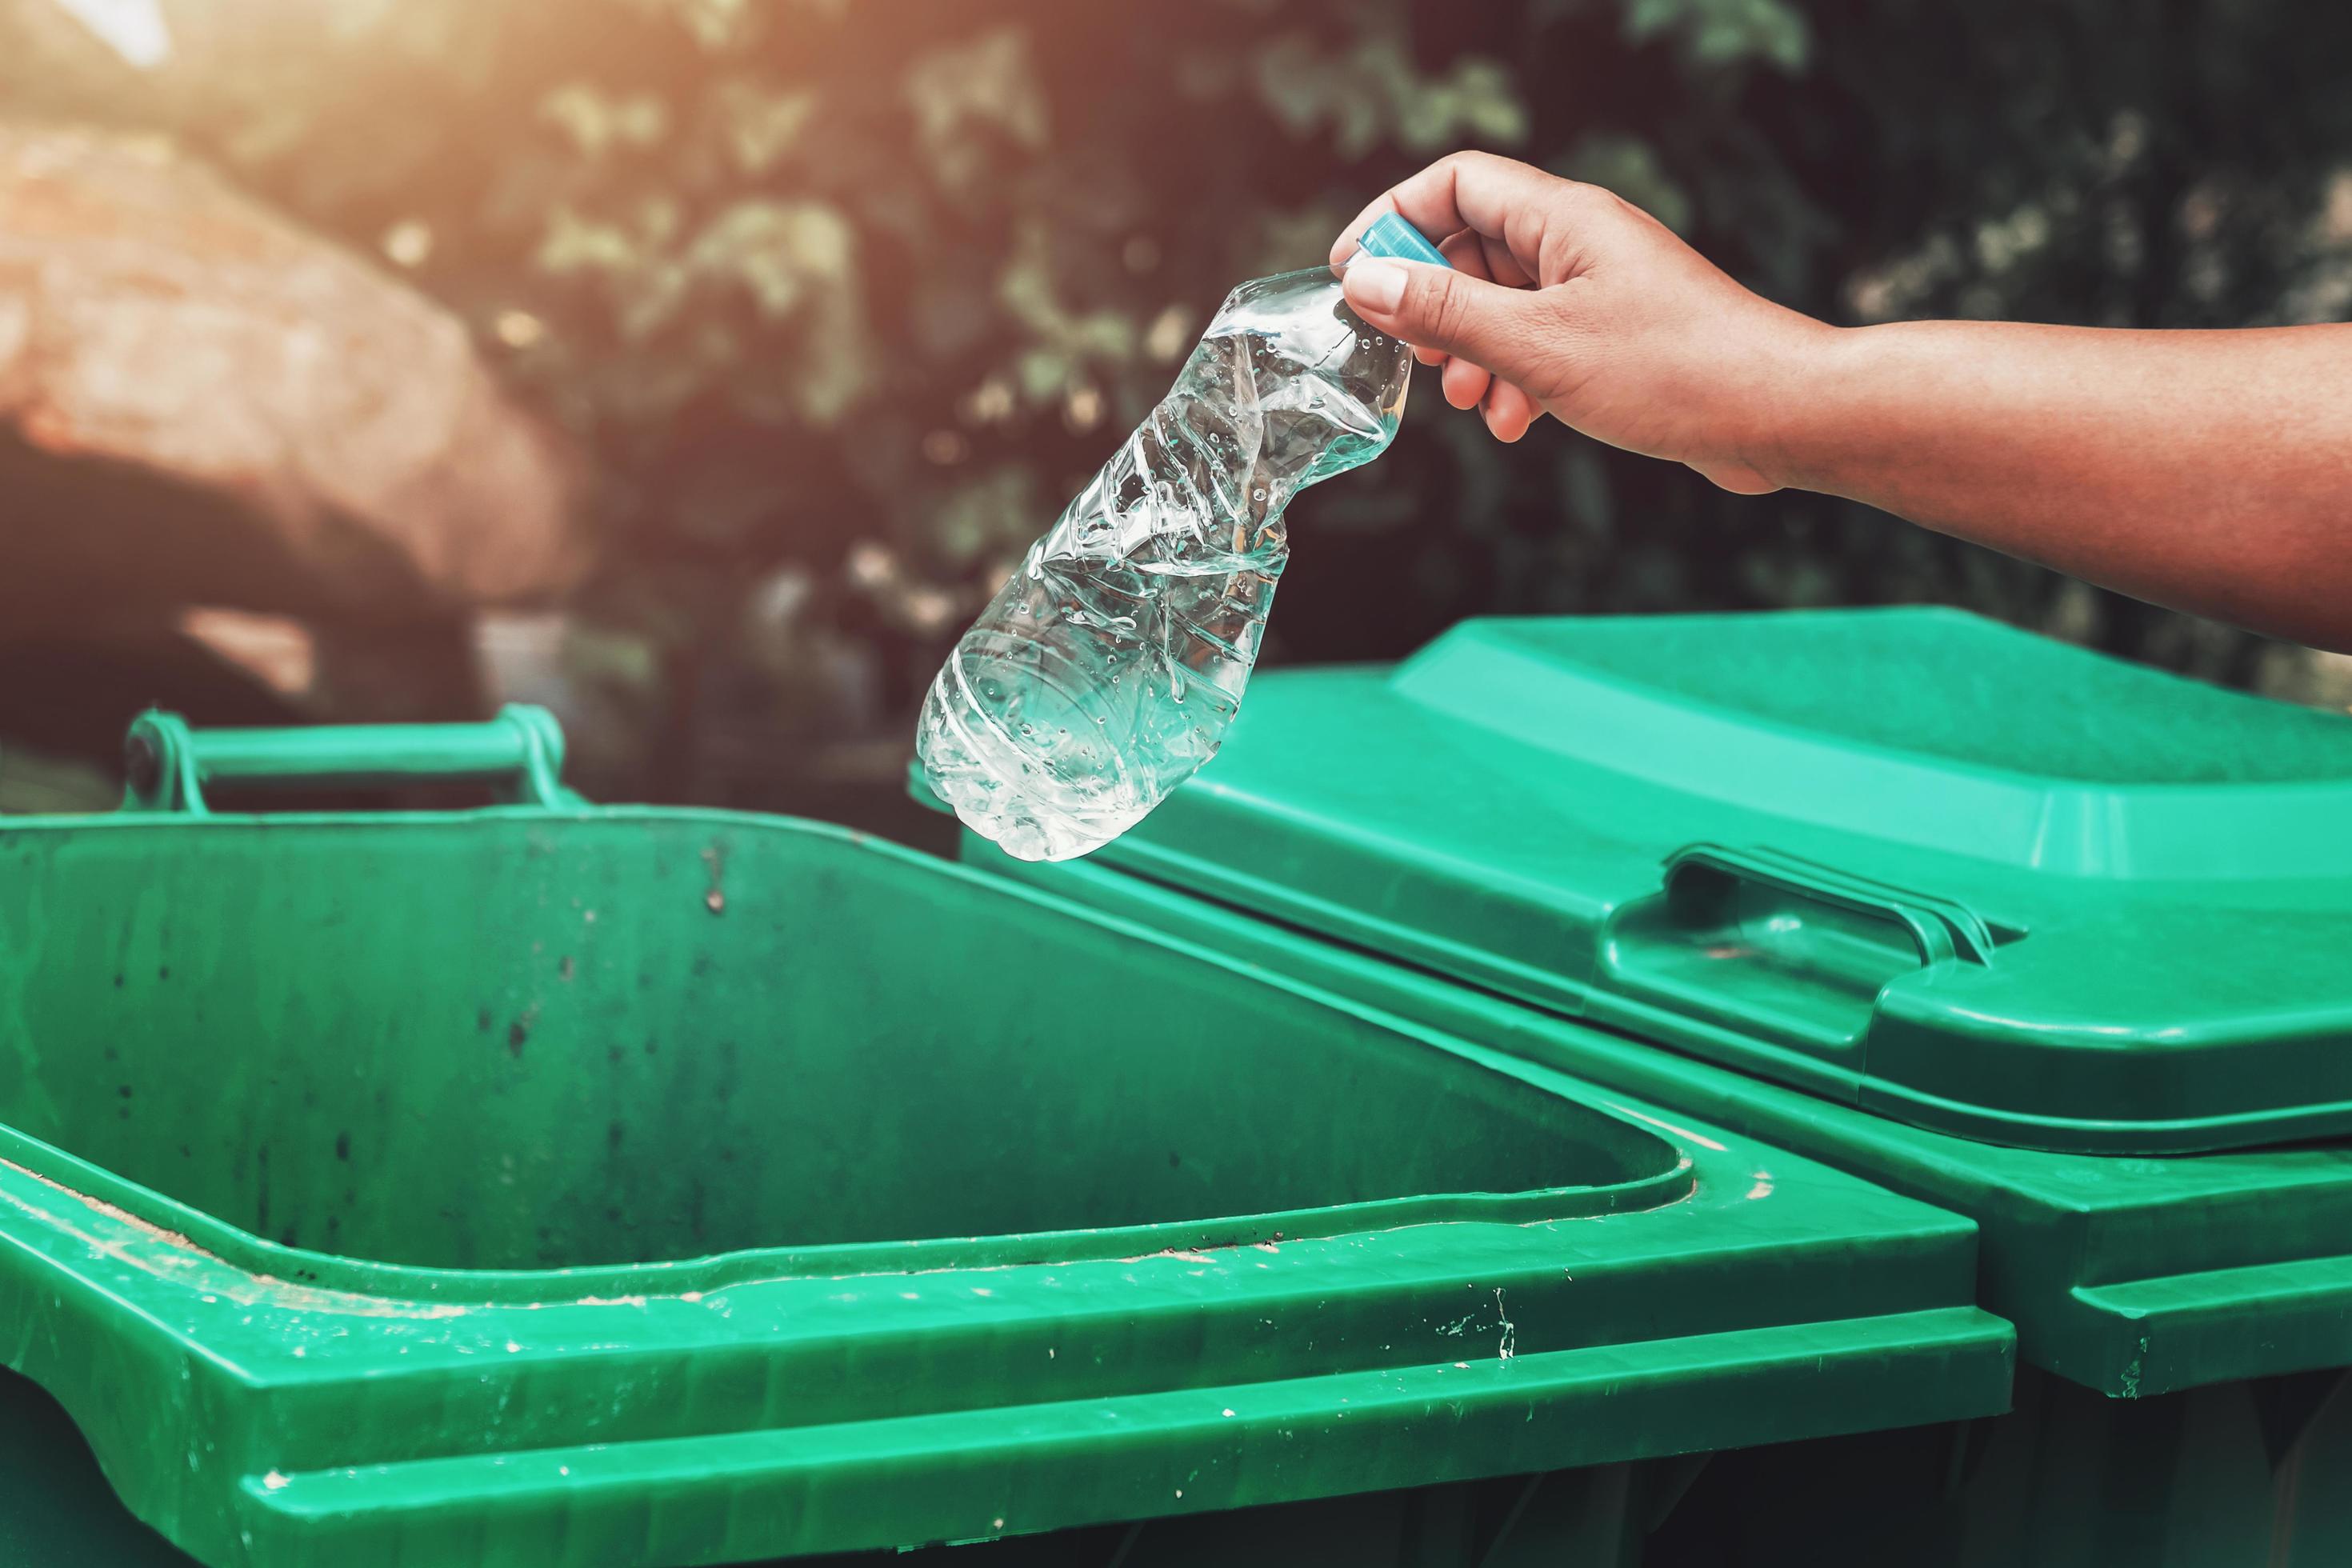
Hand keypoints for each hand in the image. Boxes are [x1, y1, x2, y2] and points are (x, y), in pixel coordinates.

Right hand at [1332, 151, 1831, 492]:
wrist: (1777, 413)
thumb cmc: (1672, 370)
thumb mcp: (1536, 345)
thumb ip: (1445, 311)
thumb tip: (1366, 282)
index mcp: (1563, 219)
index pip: (1456, 183)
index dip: (1395, 218)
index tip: (1353, 274)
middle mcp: (1582, 242)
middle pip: (1474, 246)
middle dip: (1434, 304)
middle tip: (1417, 357)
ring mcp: (1603, 288)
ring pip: (1506, 303)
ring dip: (1474, 354)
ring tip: (1472, 403)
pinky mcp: (1620, 335)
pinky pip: (1544, 341)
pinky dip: (1518, 378)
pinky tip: (1519, 423)